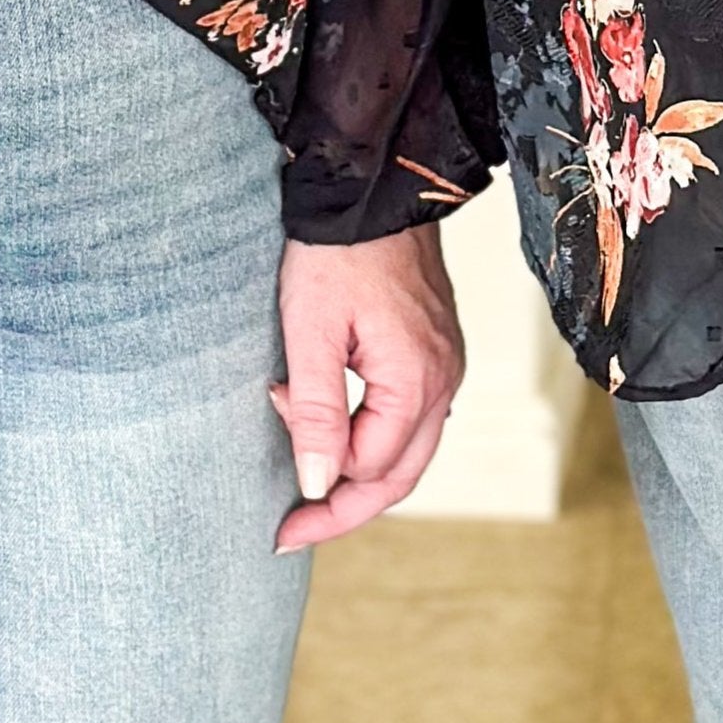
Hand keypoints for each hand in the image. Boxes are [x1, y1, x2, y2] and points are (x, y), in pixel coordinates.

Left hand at [272, 224, 464, 551]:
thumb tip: (316, 484)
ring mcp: (446, 365)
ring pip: (410, 451)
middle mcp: (444, 380)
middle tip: (292, 532)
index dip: (321, 488)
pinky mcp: (437, 351)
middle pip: (400, 475)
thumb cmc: (335, 253)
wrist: (373, 190)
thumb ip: (314, 411)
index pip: (371, 470)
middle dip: (345, 508)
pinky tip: (338, 438)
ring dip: (361, 475)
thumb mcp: (310, 331)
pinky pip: (414, 419)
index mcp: (415, 380)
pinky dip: (376, 441)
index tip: (276, 500)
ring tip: (309, 492)